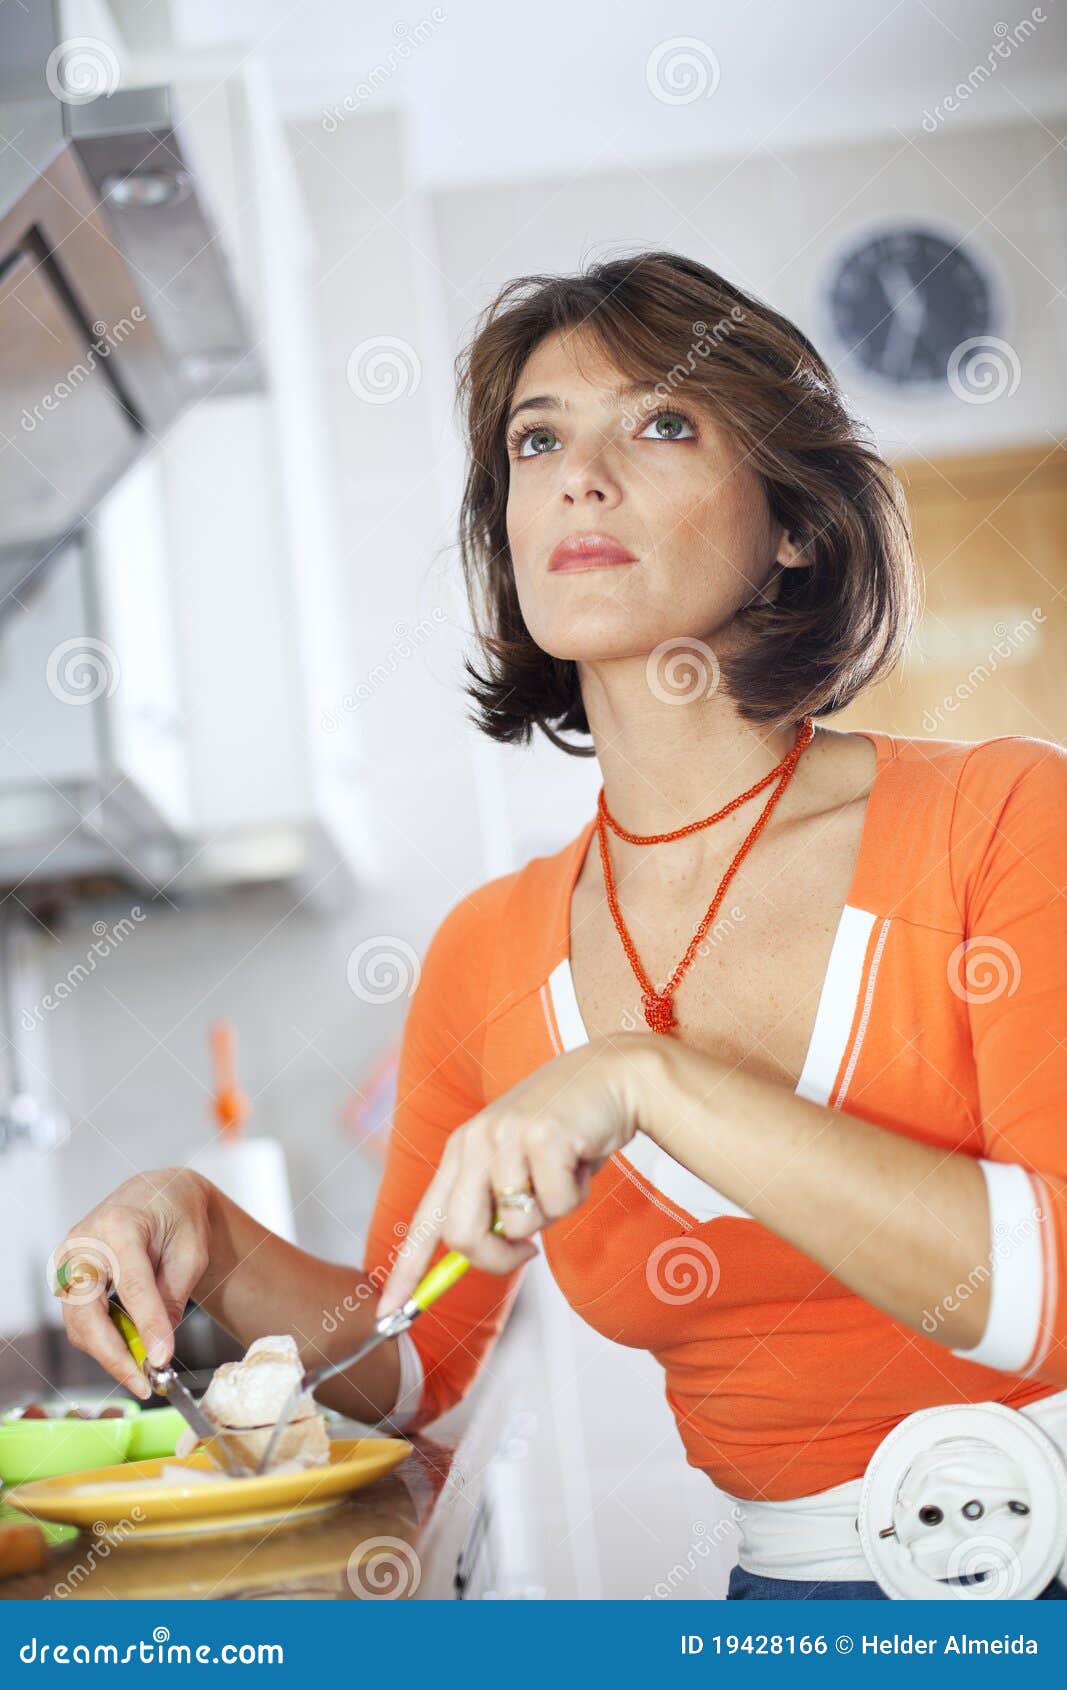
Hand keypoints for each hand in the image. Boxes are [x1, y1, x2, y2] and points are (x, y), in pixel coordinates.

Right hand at [51, 1169, 212, 1399]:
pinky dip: (104, 1341)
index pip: (132, 1285)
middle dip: (115, 1354)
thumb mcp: (190, 1252)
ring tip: (145, 1371)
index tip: (161, 1360)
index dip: (146, 1325)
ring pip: (79, 1324)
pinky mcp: (66, 1277)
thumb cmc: (177, 1217)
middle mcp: (84, 1242)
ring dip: (109, 1353)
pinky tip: (131, 1351)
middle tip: (145, 1383)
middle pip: (88, 1312)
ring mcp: (69, 1260)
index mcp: (120, 1225)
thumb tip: (158, 1347)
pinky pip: (81, 1320)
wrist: (158, 1197)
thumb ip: (172, 1296)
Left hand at [376, 1034, 656, 1315]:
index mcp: (461, 1149)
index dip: (406, 1271)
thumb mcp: (520, 1163)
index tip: (388, 1313)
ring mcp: (506, 1136)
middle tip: (528, 1251)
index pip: (426, 1220)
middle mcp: (474, 1140)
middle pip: (461, 1235)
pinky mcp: (542, 1136)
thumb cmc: (569, 1128)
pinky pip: (557, 1205)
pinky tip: (582, 1158)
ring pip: (517, 1225)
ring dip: (552, 1213)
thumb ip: (496, 1203)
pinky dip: (577, 1194)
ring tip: (566, 1172)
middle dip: (496, 1258)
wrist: (613, 1075)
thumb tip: (487, 1255)